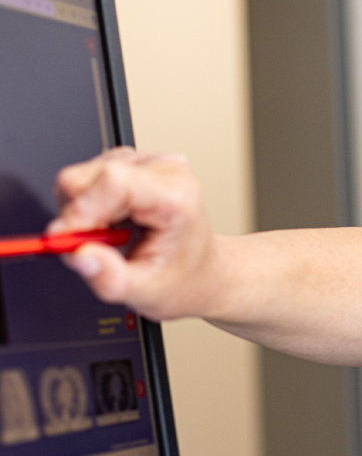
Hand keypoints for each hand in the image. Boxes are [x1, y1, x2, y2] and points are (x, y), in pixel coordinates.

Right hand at [49, 147, 220, 320]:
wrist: (200, 270)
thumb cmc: (182, 278)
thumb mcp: (146, 292)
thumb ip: (110, 278)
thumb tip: (78, 255)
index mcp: (176, 197)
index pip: (113, 181)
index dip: (80, 210)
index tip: (67, 240)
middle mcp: (165, 171)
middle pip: (86, 177)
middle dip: (77, 216)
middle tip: (99, 245)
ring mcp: (149, 163)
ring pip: (80, 176)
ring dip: (82, 211)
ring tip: (111, 235)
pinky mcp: (133, 163)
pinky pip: (87, 177)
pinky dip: (87, 204)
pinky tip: (112, 221)